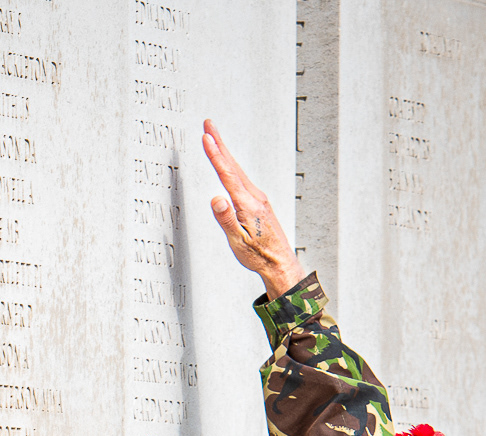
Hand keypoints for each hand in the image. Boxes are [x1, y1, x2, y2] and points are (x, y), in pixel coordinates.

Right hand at [202, 120, 304, 298]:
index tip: (206, 137)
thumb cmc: (258, 255)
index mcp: (247, 205)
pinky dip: (232, 166)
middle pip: (233, 165)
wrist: (279, 261)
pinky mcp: (259, 202)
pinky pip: (242, 179)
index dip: (216, 155)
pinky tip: (228, 164)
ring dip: (225, 152)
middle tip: (209, 124)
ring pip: (238, 170)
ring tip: (215, 138)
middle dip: (220, 143)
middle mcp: (255, 197)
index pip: (227, 175)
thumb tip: (217, 198)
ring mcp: (259, 198)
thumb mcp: (238, 242)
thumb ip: (226, 219)